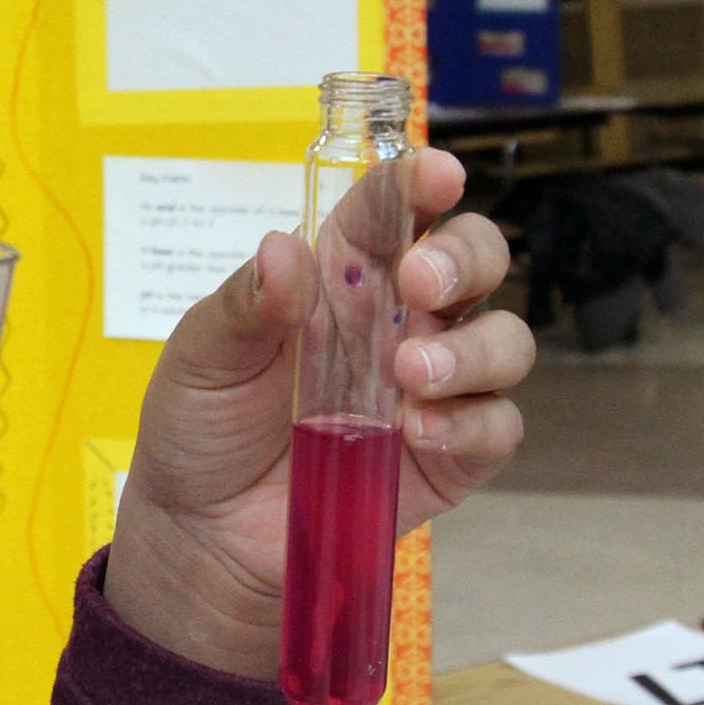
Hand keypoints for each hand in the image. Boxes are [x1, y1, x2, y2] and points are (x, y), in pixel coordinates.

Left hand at [104, 148, 532, 676]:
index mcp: (337, 278)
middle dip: (466, 257)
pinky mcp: (449, 454)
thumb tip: (286, 247)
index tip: (436, 174)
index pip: (391, 213)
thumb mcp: (200, 358)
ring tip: (408, 376)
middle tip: (421, 282)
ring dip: (472, 348)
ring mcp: (431, 387)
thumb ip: (245, 304)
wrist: (201, 531)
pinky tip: (418, 429)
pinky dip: (469, 421)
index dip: (419, 184)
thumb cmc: (201, 427)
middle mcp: (397, 322)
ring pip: (503, 340)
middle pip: (474, 262)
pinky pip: (496, 425)